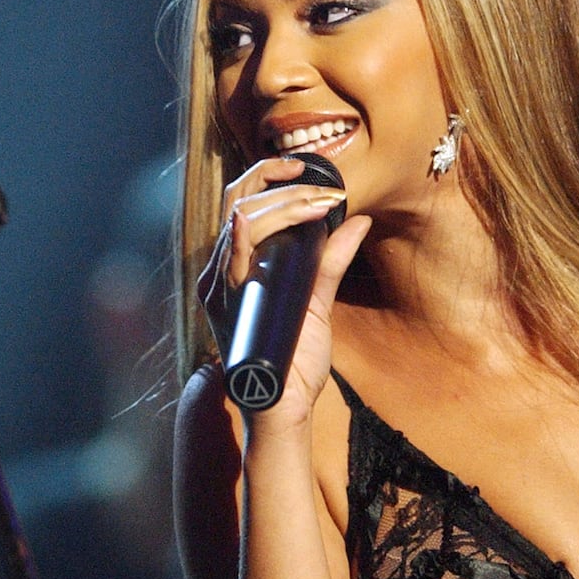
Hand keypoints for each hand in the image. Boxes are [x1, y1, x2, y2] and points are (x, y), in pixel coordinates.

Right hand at [197, 159, 368, 419]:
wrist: (284, 408)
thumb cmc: (296, 359)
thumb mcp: (318, 303)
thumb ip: (331, 262)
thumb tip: (356, 221)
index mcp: (241, 262)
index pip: (244, 201)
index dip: (271, 176)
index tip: (307, 169)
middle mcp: (225, 270)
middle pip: (237, 202)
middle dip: (278, 183)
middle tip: (321, 186)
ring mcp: (222, 288)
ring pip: (238, 223)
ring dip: (280, 206)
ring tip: (319, 203)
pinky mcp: (228, 309)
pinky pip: (226, 266)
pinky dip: (237, 240)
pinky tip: (248, 223)